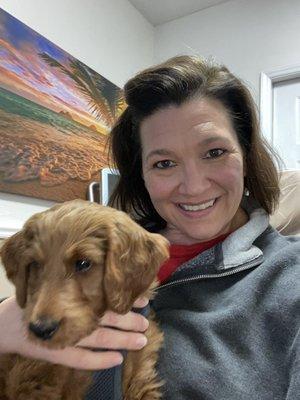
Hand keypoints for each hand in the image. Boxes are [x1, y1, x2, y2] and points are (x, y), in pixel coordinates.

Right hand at [0, 297, 148, 369]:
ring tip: (141, 340)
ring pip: (98, 340)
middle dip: (128, 321)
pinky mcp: (57, 354)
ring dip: (121, 340)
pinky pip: (80, 360)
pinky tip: (116, 360)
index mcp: (71, 300)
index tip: (143, 300)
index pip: (104, 300)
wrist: (7, 323)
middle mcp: (70, 318)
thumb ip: (77, 284)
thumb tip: (107, 275)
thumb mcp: (54, 285)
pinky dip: (99, 361)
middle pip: (105, 320)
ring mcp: (64, 338)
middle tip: (146, 322)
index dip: (125, 301)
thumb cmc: (36, 300)